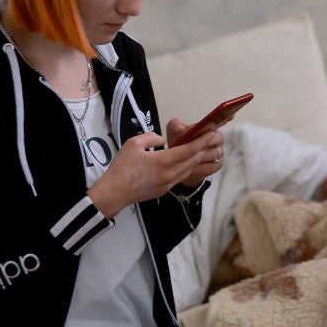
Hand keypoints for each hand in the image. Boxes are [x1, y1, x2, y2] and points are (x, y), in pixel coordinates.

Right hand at [87, 129, 224, 217]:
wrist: (114, 193)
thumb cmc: (121, 168)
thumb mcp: (133, 144)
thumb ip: (151, 138)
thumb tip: (162, 140)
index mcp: (163, 161)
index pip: (190, 150)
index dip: (202, 141)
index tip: (212, 133)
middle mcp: (170, 174)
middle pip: (194, 160)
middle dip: (204, 149)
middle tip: (212, 139)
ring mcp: (168, 184)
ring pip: (189, 169)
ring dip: (198, 159)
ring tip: (203, 149)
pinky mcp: (165, 190)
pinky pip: (181, 176)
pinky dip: (188, 167)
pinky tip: (188, 162)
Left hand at [165, 117, 225, 187]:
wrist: (179, 164)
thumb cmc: (179, 145)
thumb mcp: (174, 133)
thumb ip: (176, 127)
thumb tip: (181, 128)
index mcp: (208, 127)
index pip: (221, 120)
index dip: (226, 117)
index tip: (231, 115)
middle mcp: (217, 138)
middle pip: (218, 138)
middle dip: (205, 141)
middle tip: (194, 145)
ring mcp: (219, 152)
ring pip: (215, 152)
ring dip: (201, 155)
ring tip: (190, 158)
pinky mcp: (217, 165)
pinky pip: (213, 165)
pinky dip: (201, 167)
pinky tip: (193, 168)